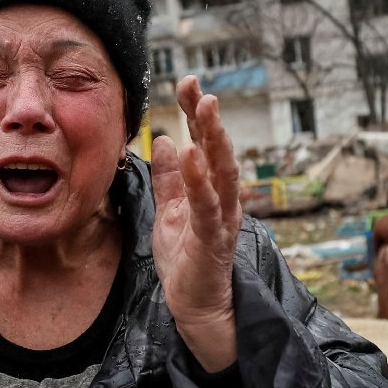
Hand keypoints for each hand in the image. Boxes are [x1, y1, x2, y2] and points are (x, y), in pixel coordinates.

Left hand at [151, 76, 242, 371]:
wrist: (195, 305)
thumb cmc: (185, 258)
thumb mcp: (170, 210)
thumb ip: (169, 178)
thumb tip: (163, 139)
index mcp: (210, 189)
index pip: (205, 142)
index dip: (197, 113)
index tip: (188, 82)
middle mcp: (223, 198)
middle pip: (219, 150)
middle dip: (209, 117)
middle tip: (199, 87)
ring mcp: (221, 219)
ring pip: (223, 172)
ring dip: (214, 139)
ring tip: (205, 110)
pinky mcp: (212, 240)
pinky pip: (207, 207)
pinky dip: (200, 181)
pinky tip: (191, 156)